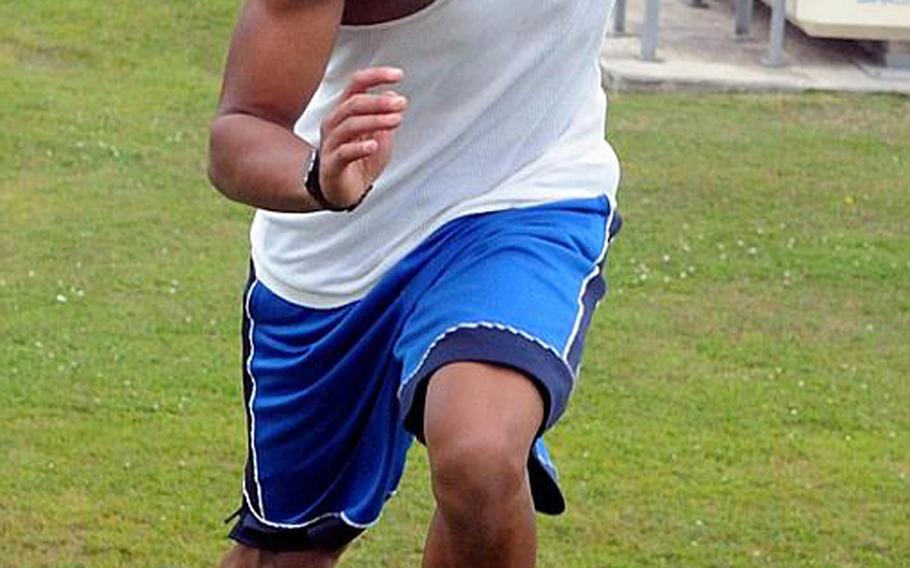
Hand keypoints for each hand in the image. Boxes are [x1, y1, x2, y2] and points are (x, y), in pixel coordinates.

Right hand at [318, 67, 406, 207]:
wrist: (343, 191)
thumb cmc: (360, 162)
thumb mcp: (380, 136)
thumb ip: (385, 118)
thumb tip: (394, 96)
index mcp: (345, 112)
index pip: (357, 84)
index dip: (376, 76)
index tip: (398, 75)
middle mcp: (334, 123)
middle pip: (353, 103)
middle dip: (379, 101)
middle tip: (401, 103)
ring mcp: (331, 143)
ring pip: (350, 125)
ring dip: (375, 120)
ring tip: (395, 120)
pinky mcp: (332, 164)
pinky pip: (344, 152)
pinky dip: (360, 147)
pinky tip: (373, 145)